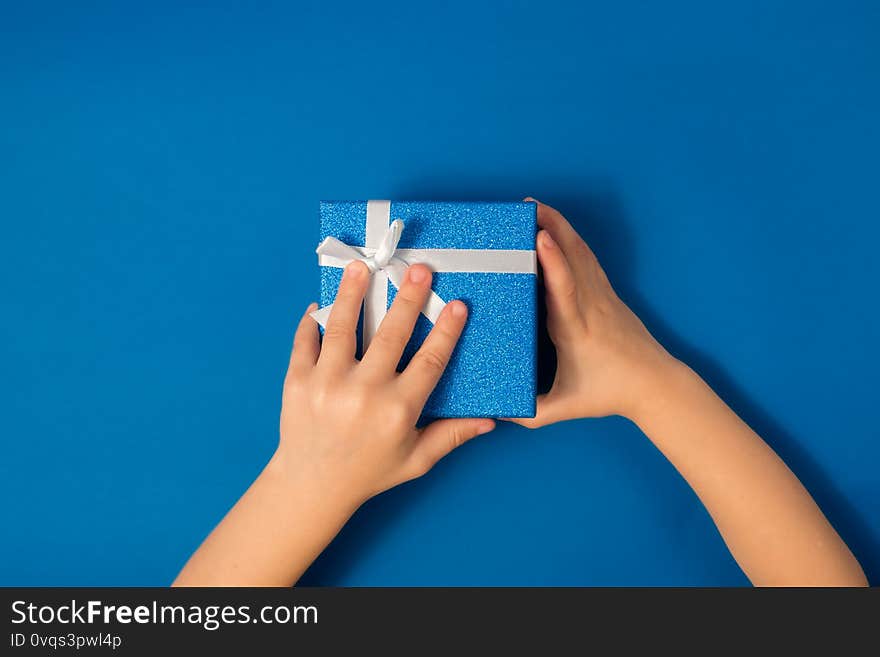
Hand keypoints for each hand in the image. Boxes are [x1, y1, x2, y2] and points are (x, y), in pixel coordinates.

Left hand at [273, 260, 495, 506]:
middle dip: (407, 299)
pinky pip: (305, 341)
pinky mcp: (297, 380)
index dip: (447, 332)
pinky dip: (311, 321)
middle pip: (391, 335)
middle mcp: (363, 393)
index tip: (457, 305)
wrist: (311, 485)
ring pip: (343, 328)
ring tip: (362, 268)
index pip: (430, 362)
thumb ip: (451, 436)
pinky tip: (319, 303)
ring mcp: (327, 384)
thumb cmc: (369, 472)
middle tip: (419, 270)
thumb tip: (490, 420)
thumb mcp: (416, 460)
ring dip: (352, 294)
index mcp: (396, 411)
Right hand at [511, 199, 678, 426]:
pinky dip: (571, 239)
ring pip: (581, 252)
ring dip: (560, 226)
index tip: (539, 237)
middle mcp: (589, 306)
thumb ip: (528, 413)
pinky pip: (587, 259)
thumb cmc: (609, 394)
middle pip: (572, 257)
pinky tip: (558, 227)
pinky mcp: (606, 294)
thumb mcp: (563, 408)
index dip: (553, 261)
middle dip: (551, 226)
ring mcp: (601, 296)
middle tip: (525, 206)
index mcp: (574, 329)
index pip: (564, 289)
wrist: (654, 384)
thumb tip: (494, 411)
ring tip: (536, 207)